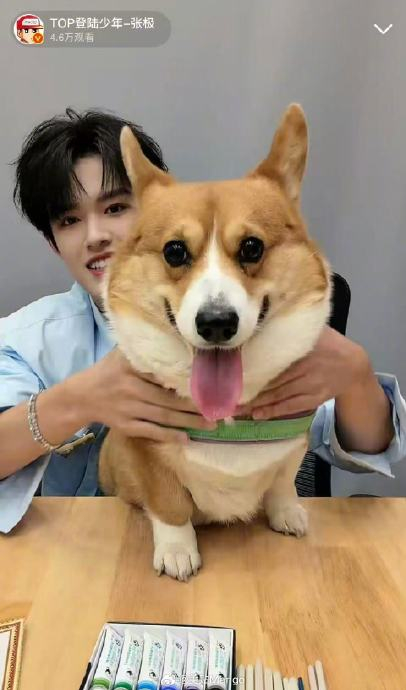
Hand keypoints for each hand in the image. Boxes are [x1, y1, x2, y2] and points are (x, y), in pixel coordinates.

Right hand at [81, 347, 215, 442]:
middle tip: (218, 408)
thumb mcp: (122, 355)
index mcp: (132, 368)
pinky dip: (169, 435)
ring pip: (164, 417)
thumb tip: (178, 343)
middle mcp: (131, 388)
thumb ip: (146, 352)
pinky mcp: (127, 426)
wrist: (82, 396)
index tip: (209, 383)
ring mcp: (129, 409)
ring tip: (211, 424)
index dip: (186, 379)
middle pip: (169, 399)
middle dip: (195, 405)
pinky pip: (151, 431)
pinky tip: (187, 438)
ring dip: (189, 421)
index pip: (163, 373)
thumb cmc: (108, 371)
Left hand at [237, 326, 369, 419]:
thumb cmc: (327, 344)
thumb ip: (290, 325)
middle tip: (225, 395)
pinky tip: (257, 415)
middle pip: (271, 379)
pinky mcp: (314, 399)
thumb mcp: (313, 330)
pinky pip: (291, 406)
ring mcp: (310, 385)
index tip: (231, 371)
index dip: (251, 365)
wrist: (353, 365)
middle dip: (247, 388)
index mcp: (301, 348)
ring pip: (278, 395)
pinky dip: (274, 411)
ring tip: (235, 408)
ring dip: (256, 403)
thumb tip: (265, 313)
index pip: (272, 357)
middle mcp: (305, 367)